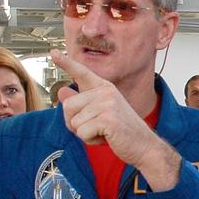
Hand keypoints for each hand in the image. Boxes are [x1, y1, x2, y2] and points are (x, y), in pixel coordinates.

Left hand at [50, 49, 180, 190]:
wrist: (144, 145)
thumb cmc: (121, 131)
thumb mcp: (98, 114)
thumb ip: (80, 103)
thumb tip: (62, 91)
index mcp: (104, 88)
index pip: (82, 72)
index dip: (66, 63)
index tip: (54, 52)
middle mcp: (106, 92)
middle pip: (68, 106)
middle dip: (75, 122)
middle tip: (95, 127)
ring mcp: (108, 104)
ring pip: (74, 122)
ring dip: (84, 133)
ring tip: (103, 132)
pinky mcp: (108, 119)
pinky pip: (82, 132)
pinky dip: (90, 140)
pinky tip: (106, 137)